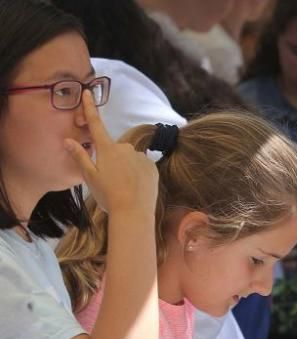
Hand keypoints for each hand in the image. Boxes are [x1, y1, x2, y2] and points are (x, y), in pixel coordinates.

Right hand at [64, 90, 158, 218]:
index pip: (96, 125)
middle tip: (111, 180)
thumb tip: (67, 140)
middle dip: (112, 160)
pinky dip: (138, 174)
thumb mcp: (90, 177)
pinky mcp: (152, 166)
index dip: (91, 109)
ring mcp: (140, 156)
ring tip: (124, 186)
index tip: (88, 93)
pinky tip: (136, 187)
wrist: (133, 212)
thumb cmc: (108, 196)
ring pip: (130, 159)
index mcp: (107, 149)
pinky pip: (142, 166)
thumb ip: (79, 156)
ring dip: (126, 168)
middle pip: (115, 149)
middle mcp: (125, 148)